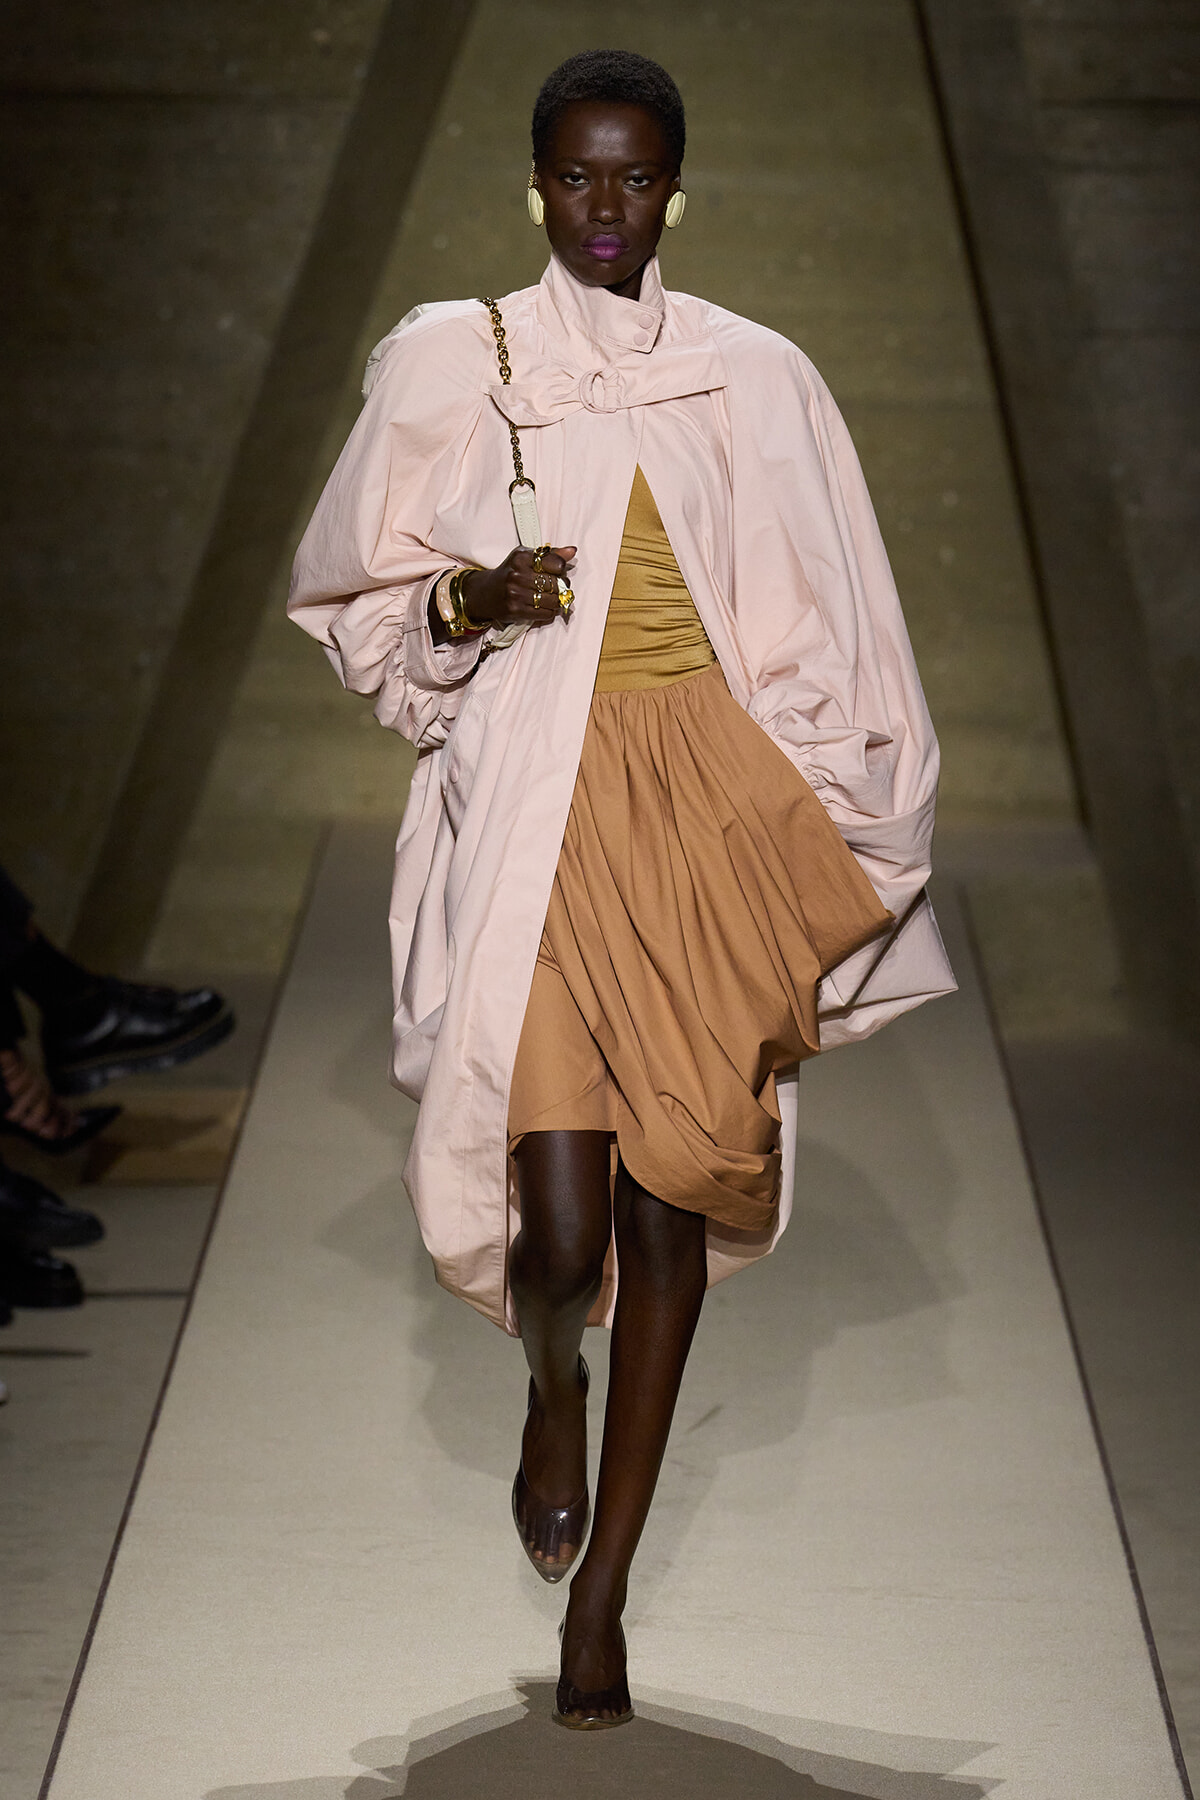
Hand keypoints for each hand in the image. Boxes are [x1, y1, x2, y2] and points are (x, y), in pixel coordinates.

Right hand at [460, 545, 576, 630]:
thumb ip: (550, 554)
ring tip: (552, 597)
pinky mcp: (516, 610)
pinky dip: (550, 611)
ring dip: (558, 600)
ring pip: (554, 600)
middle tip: (558, 586)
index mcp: (521, 557)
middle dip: (562, 586)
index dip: (562, 568)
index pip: (556, 563)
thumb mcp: (526, 557)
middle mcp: (517, 574)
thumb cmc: (510, 572)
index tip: (558, 571)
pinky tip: (544, 606)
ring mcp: (516, 594)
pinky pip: (546, 613)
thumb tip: (572, 551)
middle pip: (556, 583)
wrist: (486, 593)